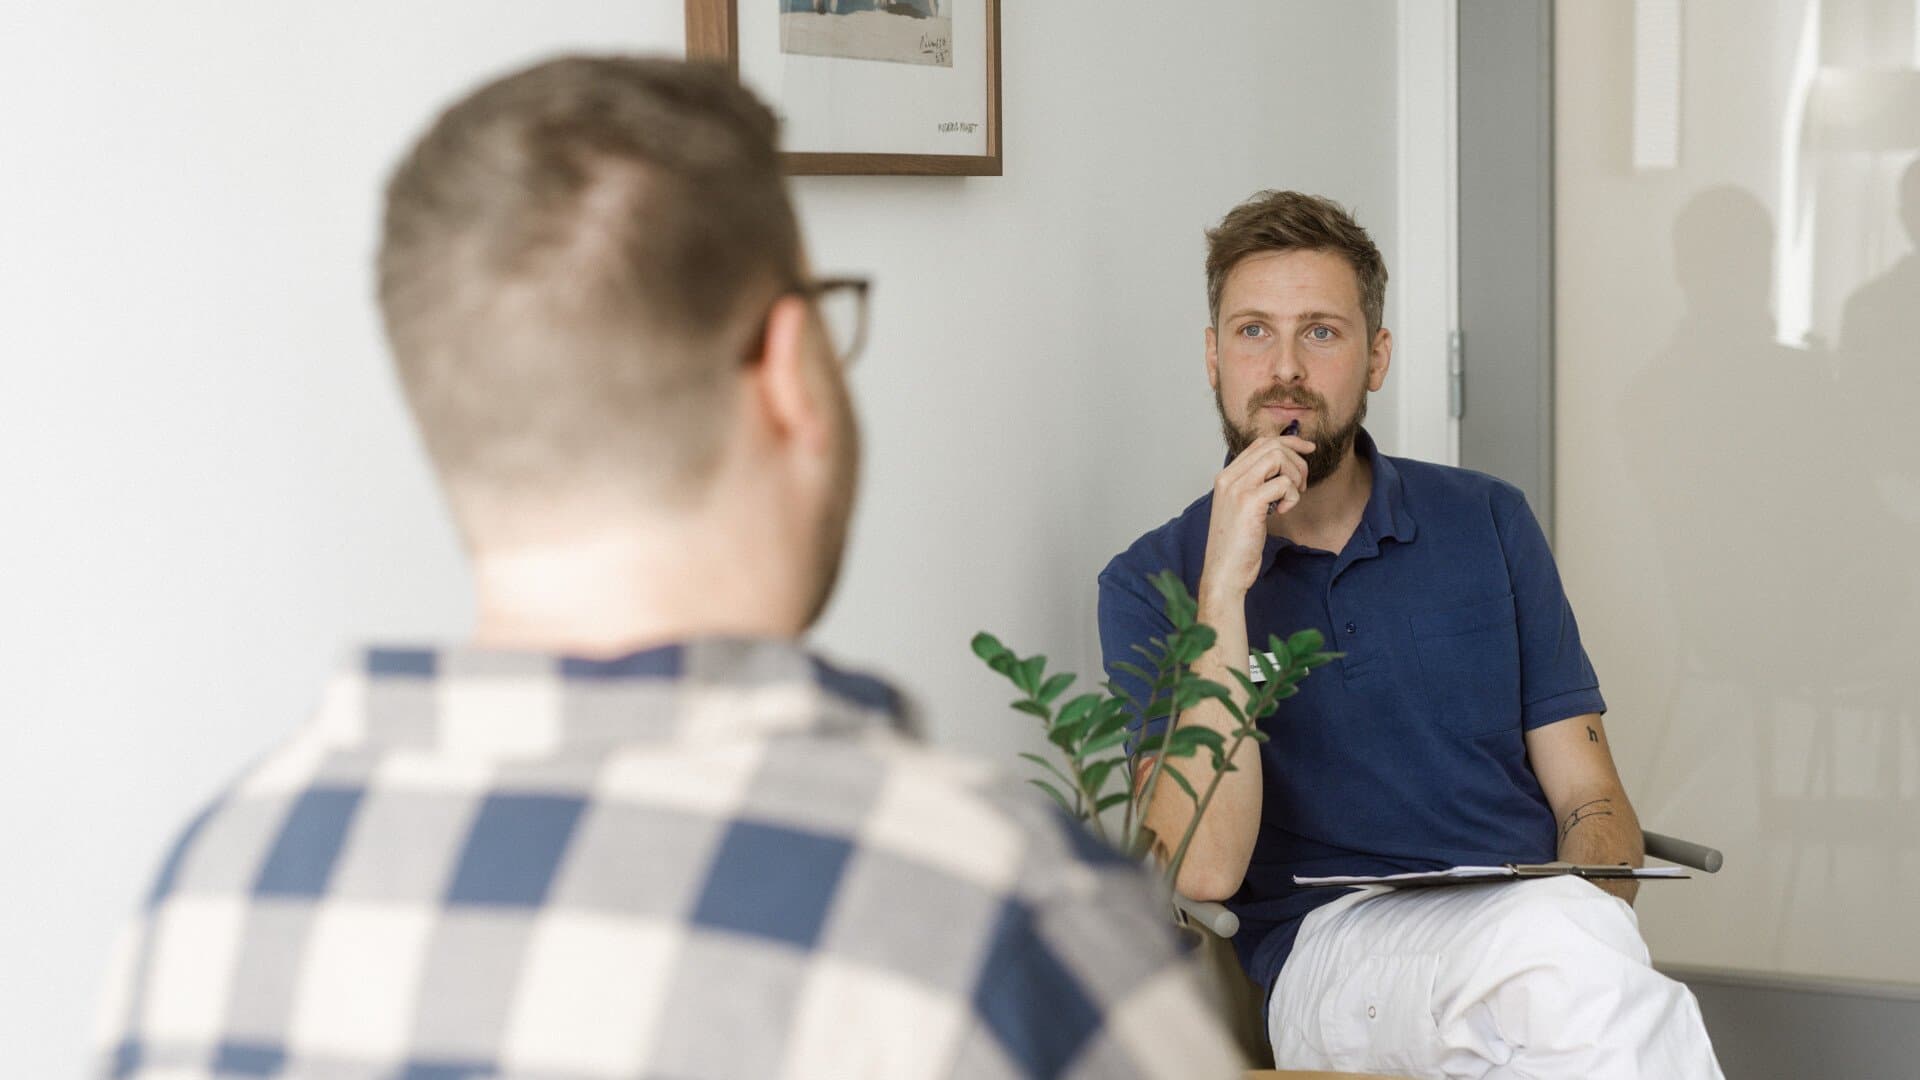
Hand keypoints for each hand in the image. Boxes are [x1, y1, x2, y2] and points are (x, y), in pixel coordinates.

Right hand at [1198, 433, 1314, 601]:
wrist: (1224, 572)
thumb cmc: (1236, 545)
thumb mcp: (1242, 508)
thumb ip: (1256, 486)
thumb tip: (1284, 466)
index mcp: (1226, 476)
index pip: (1260, 443)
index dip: (1289, 442)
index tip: (1308, 450)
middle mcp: (1228, 477)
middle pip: (1272, 446)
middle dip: (1297, 461)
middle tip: (1301, 485)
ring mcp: (1237, 488)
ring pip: (1278, 458)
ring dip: (1295, 476)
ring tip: (1292, 498)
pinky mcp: (1249, 502)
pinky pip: (1284, 484)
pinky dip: (1292, 496)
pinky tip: (1282, 512)